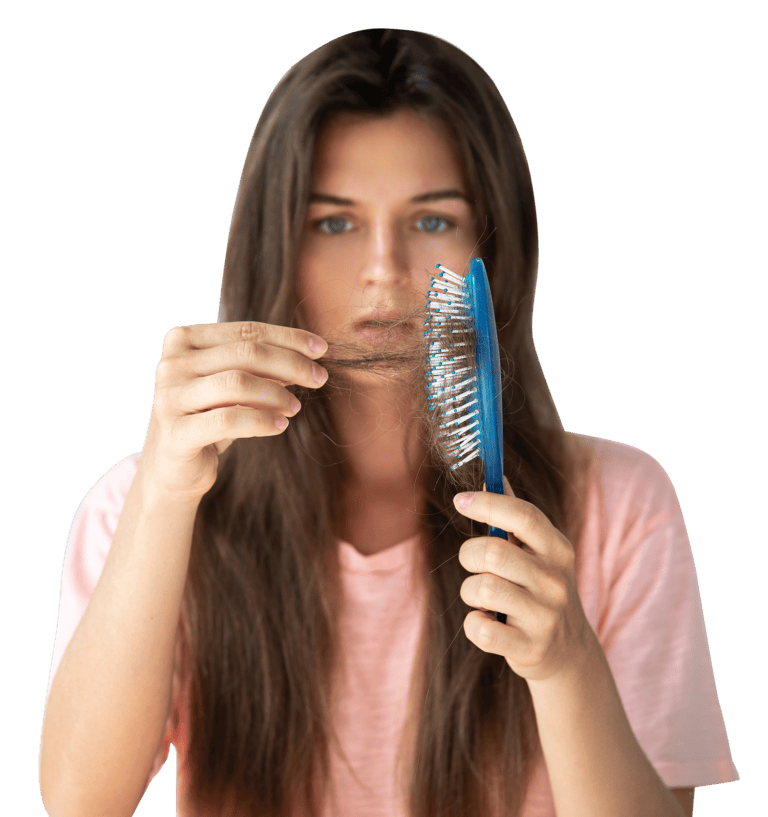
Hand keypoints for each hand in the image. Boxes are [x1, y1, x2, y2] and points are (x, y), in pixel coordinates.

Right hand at [139, 321, 328, 502]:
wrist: (172, 468)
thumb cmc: (207, 418)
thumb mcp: (233, 385)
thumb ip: (259, 366)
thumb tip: (308, 353)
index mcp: (183, 340)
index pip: (246, 331)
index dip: (288, 338)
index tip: (321, 349)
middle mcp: (171, 364)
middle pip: (245, 353)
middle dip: (290, 363)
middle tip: (319, 378)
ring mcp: (169, 397)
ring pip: (238, 383)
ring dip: (277, 394)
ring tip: (295, 407)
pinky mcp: (175, 432)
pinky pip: (229, 420)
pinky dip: (261, 420)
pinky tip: (280, 425)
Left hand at [454, 475, 596, 681]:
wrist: (569, 653)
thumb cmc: (541, 589)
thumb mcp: (540, 552)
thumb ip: (515, 517)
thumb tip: (493, 475)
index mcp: (558, 549)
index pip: (524, 516)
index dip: (488, 503)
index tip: (461, 501)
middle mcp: (555, 581)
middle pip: (492, 552)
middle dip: (469, 555)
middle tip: (474, 564)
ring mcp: (545, 616)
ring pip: (482, 589)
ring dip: (469, 591)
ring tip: (482, 597)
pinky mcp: (530, 648)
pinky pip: (480, 628)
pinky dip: (473, 624)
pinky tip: (486, 621)